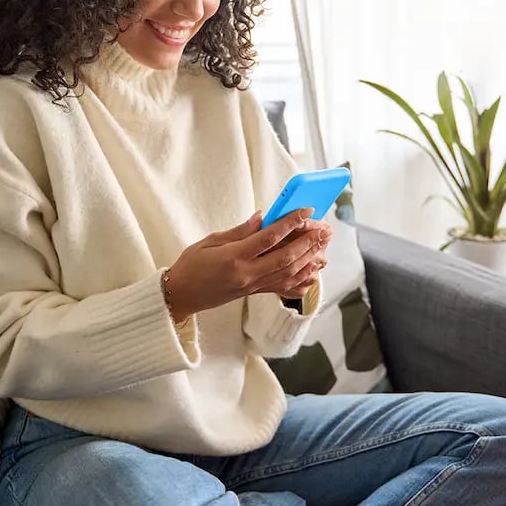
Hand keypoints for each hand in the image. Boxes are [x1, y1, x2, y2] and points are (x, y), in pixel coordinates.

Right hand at [165, 209, 332, 319]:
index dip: (290, 223)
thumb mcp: (210, 241)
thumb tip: (263, 217)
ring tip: (324, 247)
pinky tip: (313, 274)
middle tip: (324, 229)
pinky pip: (282, 289)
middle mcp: (247, 274)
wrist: (181, 295)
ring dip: (309, 260)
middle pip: (285, 258)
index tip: (306, 210)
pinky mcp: (254, 293)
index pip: (269, 237)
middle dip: (308, 242)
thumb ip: (240, 230)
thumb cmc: (191, 265)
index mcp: (234, 257)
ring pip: (288, 274)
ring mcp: (252, 286)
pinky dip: (300, 282)